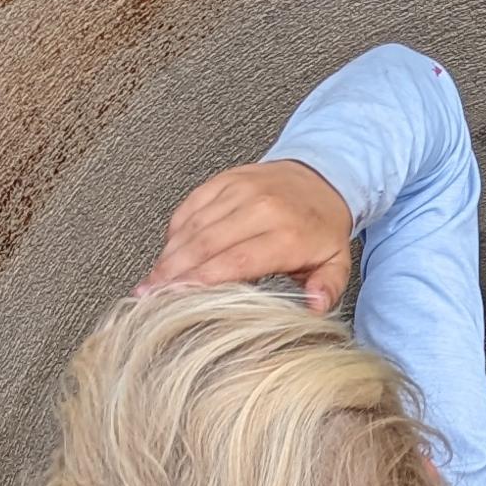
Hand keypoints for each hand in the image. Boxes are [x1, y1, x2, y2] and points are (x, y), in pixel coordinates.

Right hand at [149, 157, 356, 314]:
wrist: (320, 178)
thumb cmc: (321, 228)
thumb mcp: (336, 263)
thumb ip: (326, 288)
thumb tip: (314, 307)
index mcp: (288, 235)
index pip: (236, 261)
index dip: (202, 280)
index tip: (176, 299)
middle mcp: (261, 209)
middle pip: (206, 243)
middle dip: (174, 272)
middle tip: (149, 296)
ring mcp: (240, 190)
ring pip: (194, 225)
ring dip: (168, 254)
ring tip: (151, 281)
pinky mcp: (224, 180)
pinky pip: (191, 206)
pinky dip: (175, 231)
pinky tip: (167, 253)